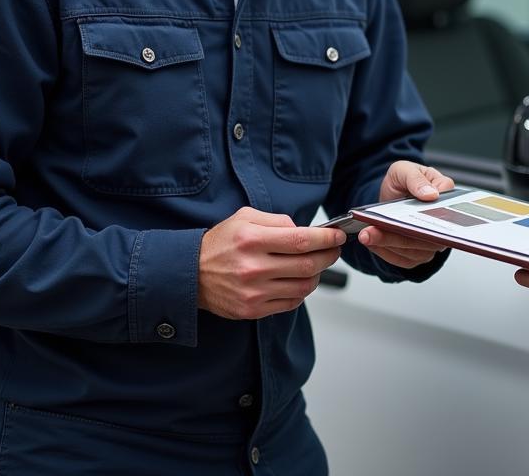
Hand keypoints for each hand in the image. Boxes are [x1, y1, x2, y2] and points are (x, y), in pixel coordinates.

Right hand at [198, 207, 345, 319]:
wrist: (190, 274)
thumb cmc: (220, 243)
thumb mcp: (245, 217)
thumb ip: (278, 220)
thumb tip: (305, 230)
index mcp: (252, 240)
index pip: (302, 240)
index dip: (326, 239)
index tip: (338, 236)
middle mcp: (253, 268)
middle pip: (307, 265)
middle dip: (328, 256)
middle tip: (334, 250)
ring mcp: (253, 292)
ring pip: (303, 286)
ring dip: (317, 275)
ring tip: (317, 265)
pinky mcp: (251, 310)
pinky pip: (290, 303)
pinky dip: (301, 291)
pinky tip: (299, 280)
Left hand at [357, 161, 454, 268]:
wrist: (391, 195)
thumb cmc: (402, 181)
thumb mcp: (403, 170)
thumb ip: (416, 179)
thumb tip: (431, 194)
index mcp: (445, 196)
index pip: (446, 210)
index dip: (430, 217)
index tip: (409, 221)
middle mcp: (443, 222)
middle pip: (427, 236)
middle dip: (397, 236)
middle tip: (373, 230)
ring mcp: (432, 240)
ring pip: (414, 250)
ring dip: (387, 244)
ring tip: (366, 235)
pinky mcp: (419, 253)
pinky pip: (404, 259)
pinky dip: (386, 253)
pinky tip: (372, 243)